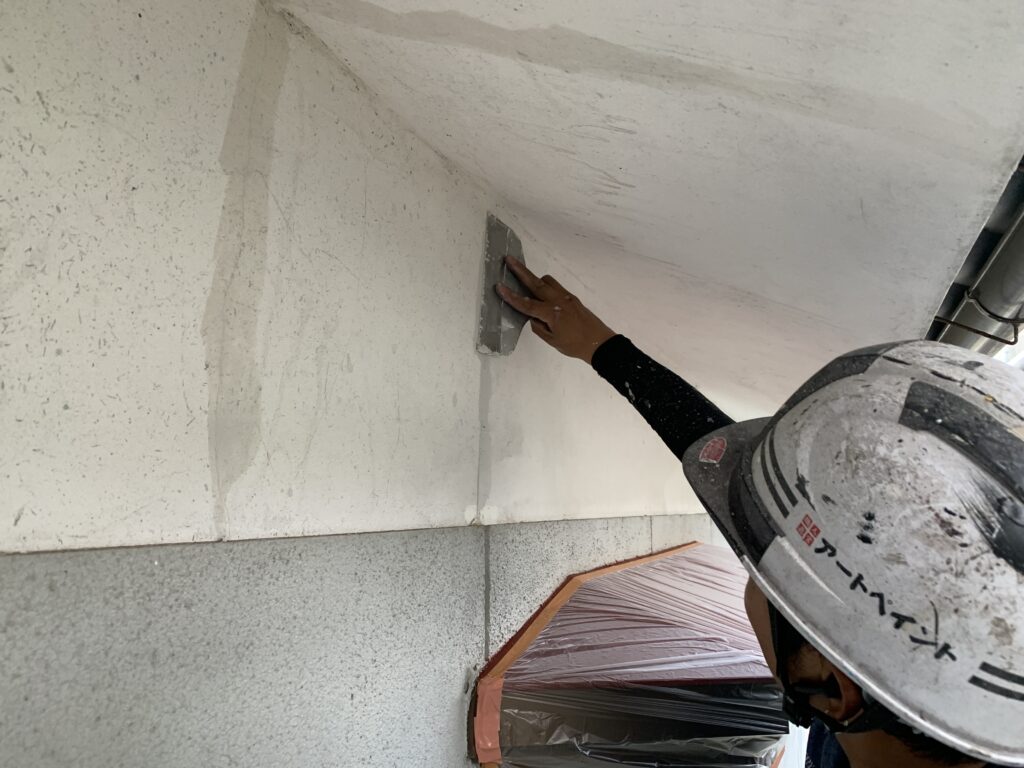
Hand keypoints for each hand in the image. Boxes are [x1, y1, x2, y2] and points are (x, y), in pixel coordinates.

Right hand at [497, 257, 616, 364]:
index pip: (527, 304)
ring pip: (547, 281)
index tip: (499, 286)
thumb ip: (538, 326)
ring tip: (524, 281)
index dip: (511, 297)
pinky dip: (545, 286)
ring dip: (535, 279)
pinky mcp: (572, 297)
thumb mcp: (551, 340)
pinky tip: (541, 295)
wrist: (599, 342)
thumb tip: (533, 315)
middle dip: (521, 271)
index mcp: (552, 313)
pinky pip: (555, 287)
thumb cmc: (574, 345)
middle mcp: (558, 300)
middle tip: (509, 259)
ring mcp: (566, 296)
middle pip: (535, 283)